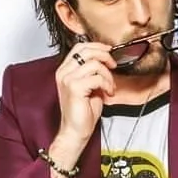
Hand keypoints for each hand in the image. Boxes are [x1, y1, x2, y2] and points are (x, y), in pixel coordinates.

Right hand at [48, 42, 117, 173]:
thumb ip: (93, 72)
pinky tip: (108, 93)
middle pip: (87, 50)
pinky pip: (97, 78)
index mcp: (65, 70)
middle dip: (105, 56)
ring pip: (94, 64)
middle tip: (113, 66)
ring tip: (110, 87)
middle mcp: (64, 72)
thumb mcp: (90, 87)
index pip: (80, 47)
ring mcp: (68, 79)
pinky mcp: (74, 88)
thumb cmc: (83, 113)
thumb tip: (106, 60)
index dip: (97, 46)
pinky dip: (106, 84)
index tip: (109, 52)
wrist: (75, 132)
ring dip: (107, 75)